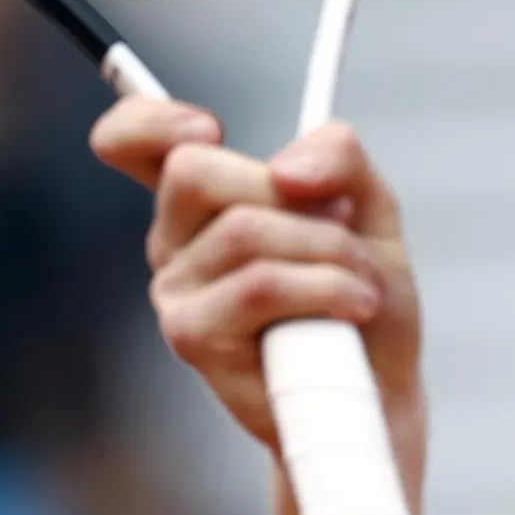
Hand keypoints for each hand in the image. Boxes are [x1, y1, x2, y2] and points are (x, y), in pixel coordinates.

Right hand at [89, 99, 424, 486]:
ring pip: (243, 230)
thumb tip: (290, 168)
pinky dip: (324, 289)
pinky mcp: (192, 336)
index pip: (132, 141)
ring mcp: (175, 291)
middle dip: (291, 195)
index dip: (149, 123)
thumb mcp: (371, 211)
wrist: (382, 391)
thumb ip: (340, 159)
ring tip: (364, 290)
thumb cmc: (368, 301)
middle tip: (345, 228)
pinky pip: (258, 286)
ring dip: (328, 252)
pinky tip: (356, 310)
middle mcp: (174, 242)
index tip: (207, 128)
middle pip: (197, 169)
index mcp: (203, 202)